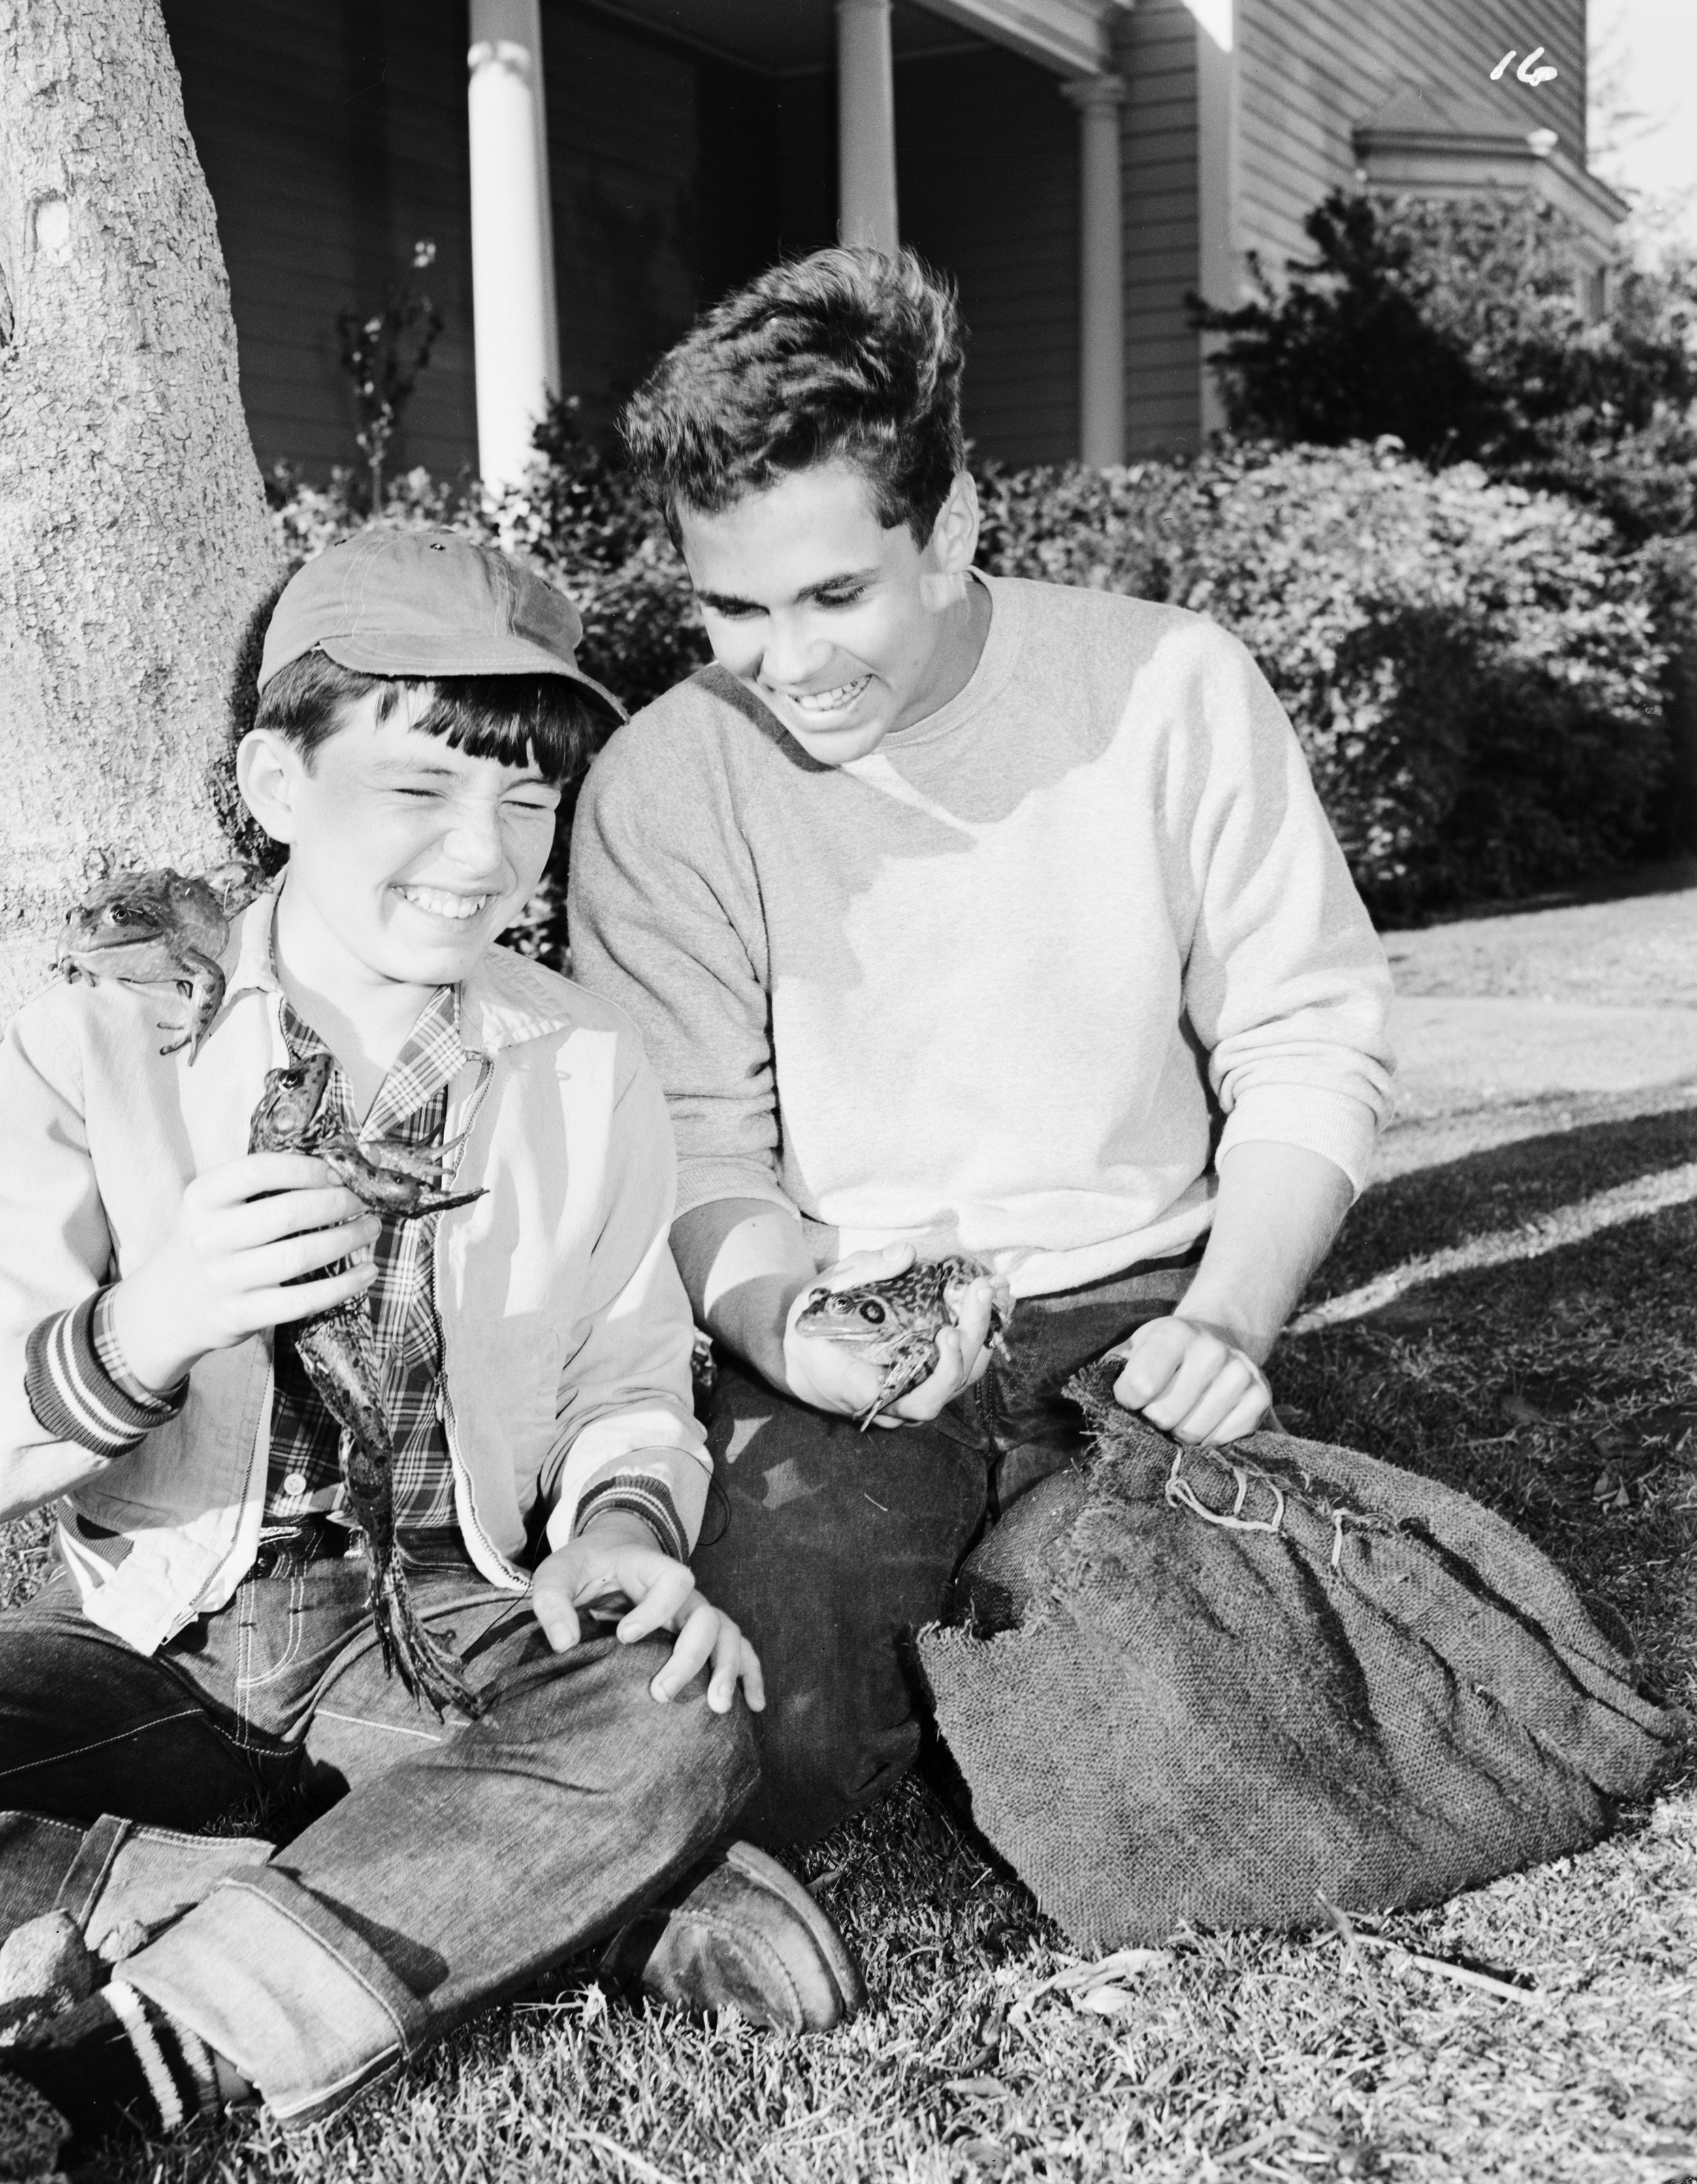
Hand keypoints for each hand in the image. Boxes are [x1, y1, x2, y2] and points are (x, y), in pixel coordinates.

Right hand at [105, 1152, 379, 1393]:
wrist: (173, 1303)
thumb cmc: (214, 1241)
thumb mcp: (218, 1205)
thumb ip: (263, 1186)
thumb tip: (339, 1167)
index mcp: (202, 1198)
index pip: (257, 1171)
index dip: (306, 1168)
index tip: (338, 1171)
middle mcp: (209, 1237)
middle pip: (287, 1214)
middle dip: (337, 1204)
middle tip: (363, 1201)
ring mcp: (224, 1279)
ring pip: (299, 1256)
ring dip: (347, 1239)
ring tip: (371, 1229)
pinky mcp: (241, 1314)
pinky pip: (303, 1300)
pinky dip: (343, 1285)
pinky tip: (367, 1272)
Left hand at [531, 1513, 763, 1714]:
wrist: (607, 1555)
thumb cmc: (583, 1568)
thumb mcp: (556, 1575)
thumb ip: (552, 1602)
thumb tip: (565, 1643)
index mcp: (652, 1568)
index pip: (673, 1581)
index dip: (655, 1609)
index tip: (624, 1636)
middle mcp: (682, 1592)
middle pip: (705, 1617)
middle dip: (689, 1657)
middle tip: (660, 1694)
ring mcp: (695, 1612)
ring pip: (727, 1635)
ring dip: (728, 1669)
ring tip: (716, 1707)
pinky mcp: (700, 1632)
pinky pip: (738, 1648)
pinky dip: (750, 1674)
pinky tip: (754, 1705)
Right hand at [782, 1242, 1006, 1425]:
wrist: (800, 1358)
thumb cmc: (807, 1328)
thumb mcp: (820, 1293)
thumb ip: (861, 1272)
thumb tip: (906, 1253)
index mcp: (858, 1390)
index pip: (911, 1399)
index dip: (940, 1372)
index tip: (947, 1330)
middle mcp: (891, 1405)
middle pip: (944, 1389)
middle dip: (969, 1341)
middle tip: (979, 1292)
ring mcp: (909, 1398)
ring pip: (958, 1382)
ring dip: (982, 1336)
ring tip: (994, 1290)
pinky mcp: (923, 1383)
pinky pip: (959, 1369)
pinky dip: (979, 1337)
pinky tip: (993, 1301)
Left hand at [1110, 1315, 1271, 1444]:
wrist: (1215, 1339)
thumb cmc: (1162, 1352)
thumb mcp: (1133, 1349)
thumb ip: (1112, 1370)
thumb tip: (1092, 1397)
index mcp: (1174, 1333)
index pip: (1139, 1386)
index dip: (1127, 1400)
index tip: (1131, 1395)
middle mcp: (1211, 1350)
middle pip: (1165, 1416)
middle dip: (1153, 1420)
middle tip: (1157, 1407)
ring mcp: (1240, 1373)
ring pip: (1194, 1434)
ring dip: (1180, 1433)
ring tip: (1181, 1412)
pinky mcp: (1261, 1397)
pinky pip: (1224, 1439)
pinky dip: (1209, 1439)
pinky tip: (1205, 1418)